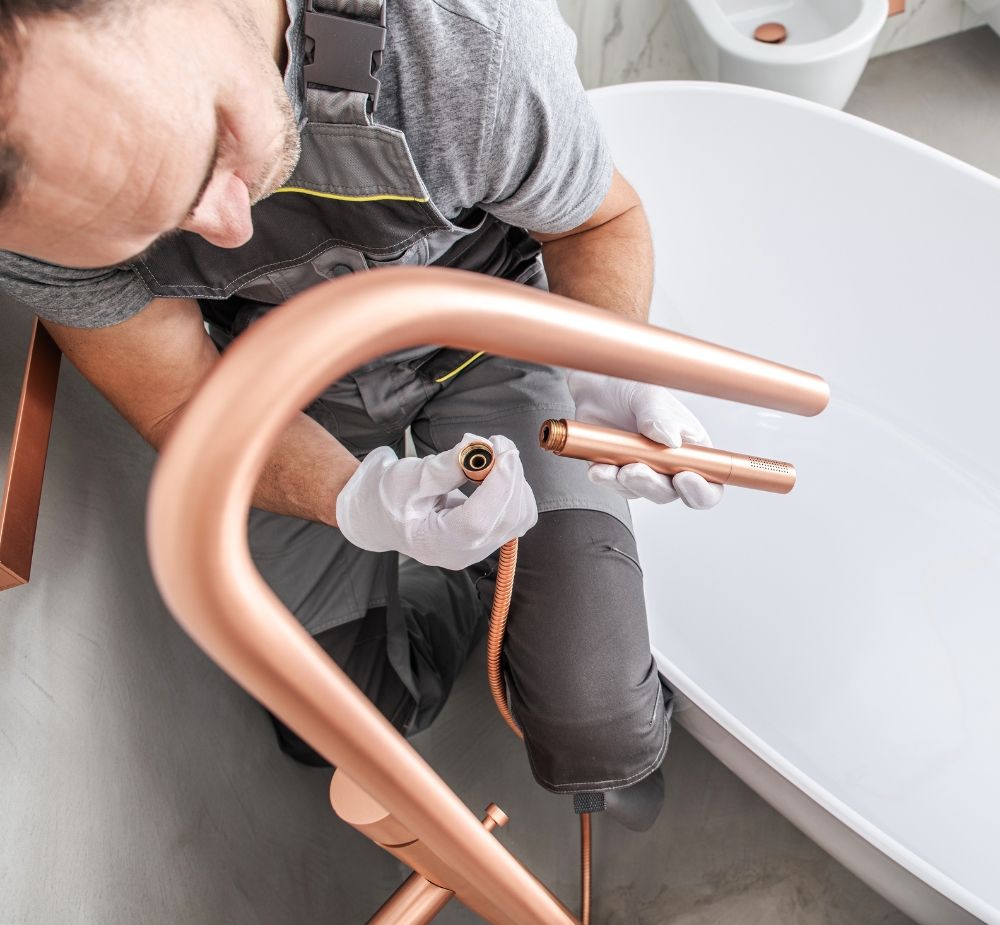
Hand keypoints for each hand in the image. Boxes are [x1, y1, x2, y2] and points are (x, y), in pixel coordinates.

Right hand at [335, 433, 537, 568]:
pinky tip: (496, 473)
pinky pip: (519, 514)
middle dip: (510, 475)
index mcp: (436, 544)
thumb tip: (480, 448)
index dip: (498, 484)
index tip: (501, 449)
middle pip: (506, 518)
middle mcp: (463, 553)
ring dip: (515, 480)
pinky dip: (515, 489)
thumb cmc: (389, 497)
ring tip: (492, 456)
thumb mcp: (409, 477)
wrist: (383, 513)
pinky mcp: (490, 537)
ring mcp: (480, 548)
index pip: (479, 521)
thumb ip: (446, 467)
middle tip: (496, 442)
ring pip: (520, 516)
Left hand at [564, 369, 723, 509]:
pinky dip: (606, 479)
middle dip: (653, 485)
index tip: (683, 477)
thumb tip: (672, 441)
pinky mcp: (617, 472)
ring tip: (614, 466)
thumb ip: (661, 418)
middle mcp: (670, 464)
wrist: (599, 387)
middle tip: (635, 469)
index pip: (710, 483)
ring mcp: (643, 471)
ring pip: (640, 492)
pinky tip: (598, 468)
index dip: (701, 490)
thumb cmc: (633, 388)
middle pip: (670, 492)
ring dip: (626, 483)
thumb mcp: (649, 396)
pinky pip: (613, 485)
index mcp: (693, 448)